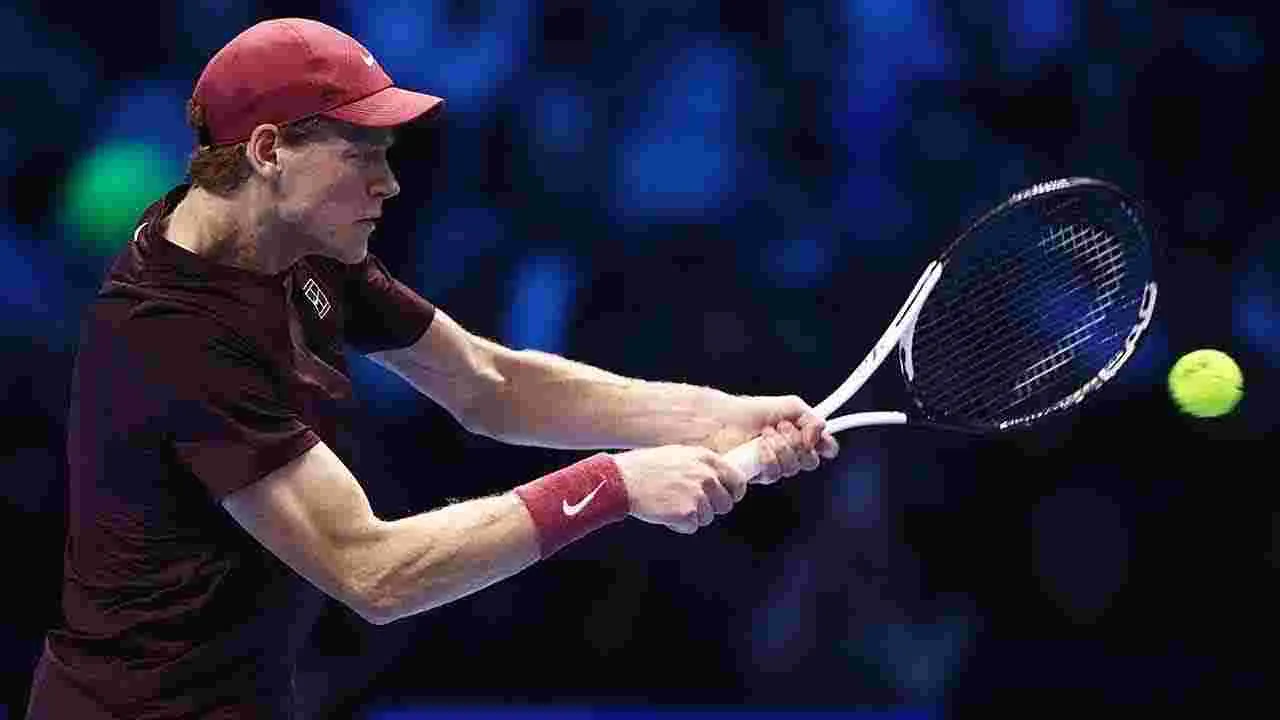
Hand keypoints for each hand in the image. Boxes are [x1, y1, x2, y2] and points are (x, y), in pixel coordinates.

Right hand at [612, 445, 747, 533]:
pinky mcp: (687, 513)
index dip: (732, 493)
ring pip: (707, 518)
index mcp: (706, 458)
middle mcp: (706, 476)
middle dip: (710, 508)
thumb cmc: (644, 467)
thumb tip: (717, 479)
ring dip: (692, 516)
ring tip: (671, 503)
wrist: (623, 480)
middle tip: (689, 503)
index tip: (727, 497)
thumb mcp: (678, 455)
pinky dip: (679, 524)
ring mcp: (698, 495)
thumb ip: (700, 466)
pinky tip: (665, 511)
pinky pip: (691, 527)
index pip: (738, 480)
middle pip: (725, 504)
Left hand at [702, 395, 839, 484]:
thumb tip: (822, 432)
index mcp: (796, 437)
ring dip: (781, 448)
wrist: (721, 421)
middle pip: (809, 461)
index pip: (820, 448)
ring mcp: (771, 466)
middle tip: (782, 428)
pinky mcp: (757, 476)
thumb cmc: (747, 412)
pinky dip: (768, 458)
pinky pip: (773, 475)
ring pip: (791, 468)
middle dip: (797, 443)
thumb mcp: (787, 406)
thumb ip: (810, 417)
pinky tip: (759, 447)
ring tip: (766, 434)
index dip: (823, 446)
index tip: (819, 438)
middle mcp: (786, 453)